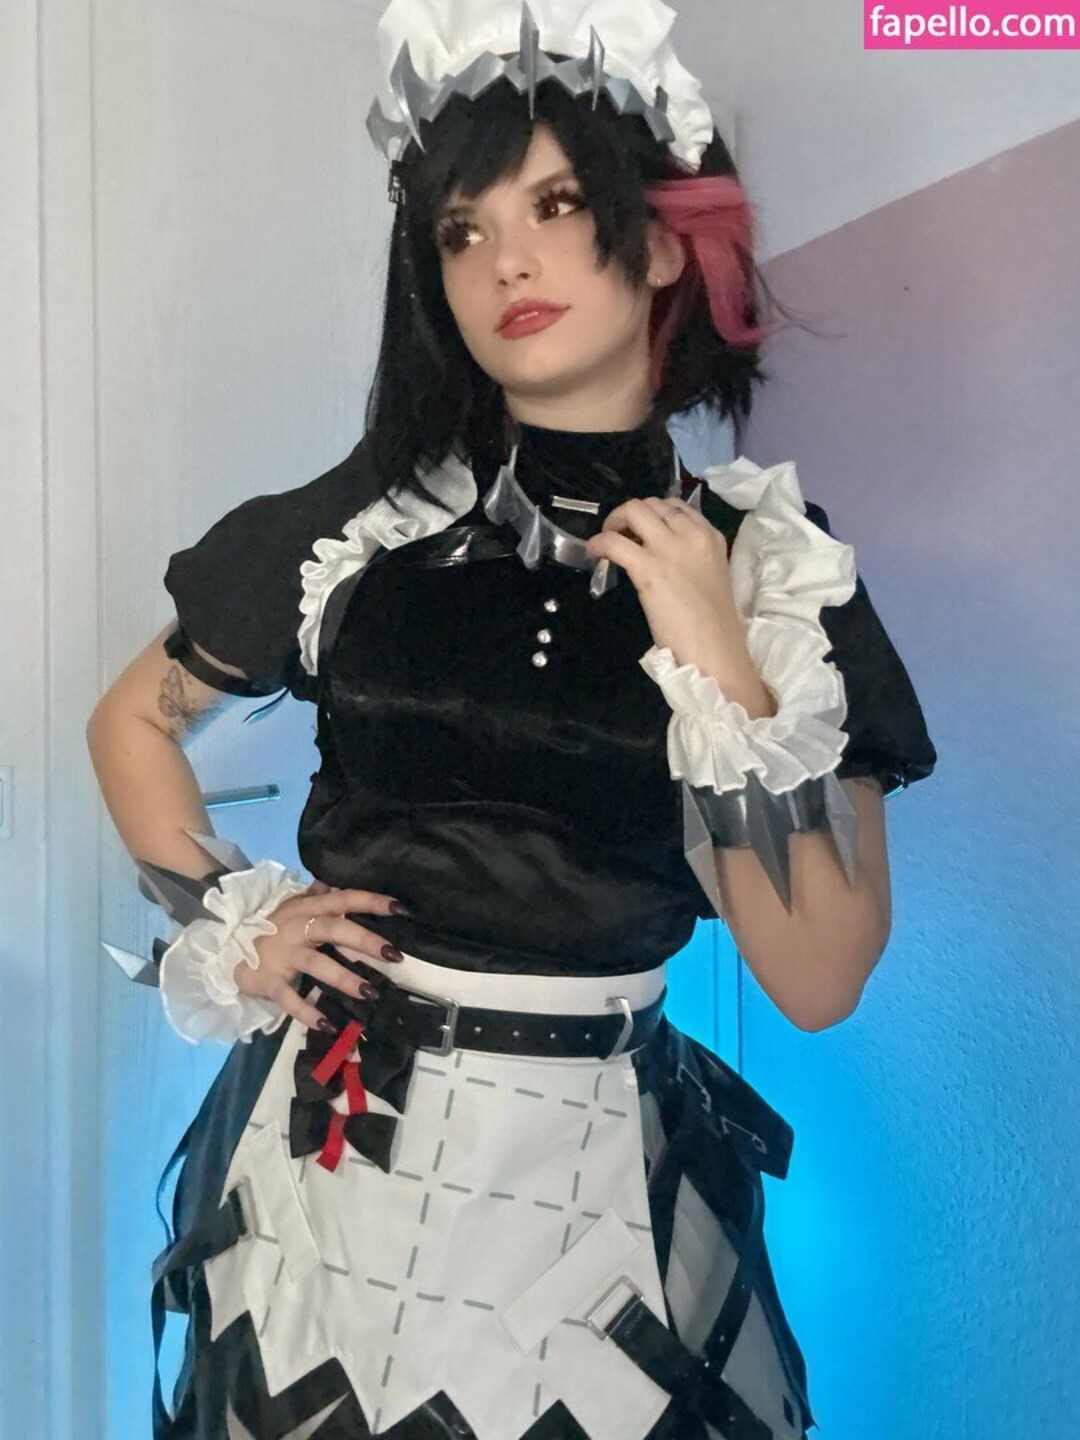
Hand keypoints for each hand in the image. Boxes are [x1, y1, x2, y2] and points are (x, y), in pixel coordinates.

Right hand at [235, 881, 406, 1030]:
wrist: (225, 948)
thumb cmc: (271, 928)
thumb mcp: (295, 908)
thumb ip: (320, 897)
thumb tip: (343, 882)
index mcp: (306, 908)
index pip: (343, 899)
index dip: (371, 902)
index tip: (400, 909)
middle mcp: (296, 927)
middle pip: (333, 929)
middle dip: (365, 941)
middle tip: (395, 955)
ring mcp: (282, 954)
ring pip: (316, 963)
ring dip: (344, 978)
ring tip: (370, 993)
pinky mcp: (269, 980)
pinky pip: (288, 997)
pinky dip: (306, 1011)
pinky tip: (327, 1024)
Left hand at [585, 496, 744, 667]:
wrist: (716, 649)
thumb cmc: (714, 625)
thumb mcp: (711, 577)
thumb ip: (692, 559)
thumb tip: (663, 557)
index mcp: (710, 537)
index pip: (678, 507)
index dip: (654, 513)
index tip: (642, 529)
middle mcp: (692, 535)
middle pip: (653, 503)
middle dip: (632, 514)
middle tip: (621, 533)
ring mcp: (669, 548)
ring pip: (634, 510)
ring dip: (614, 520)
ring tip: (607, 538)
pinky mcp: (648, 568)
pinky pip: (613, 542)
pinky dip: (598, 543)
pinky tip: (594, 552)